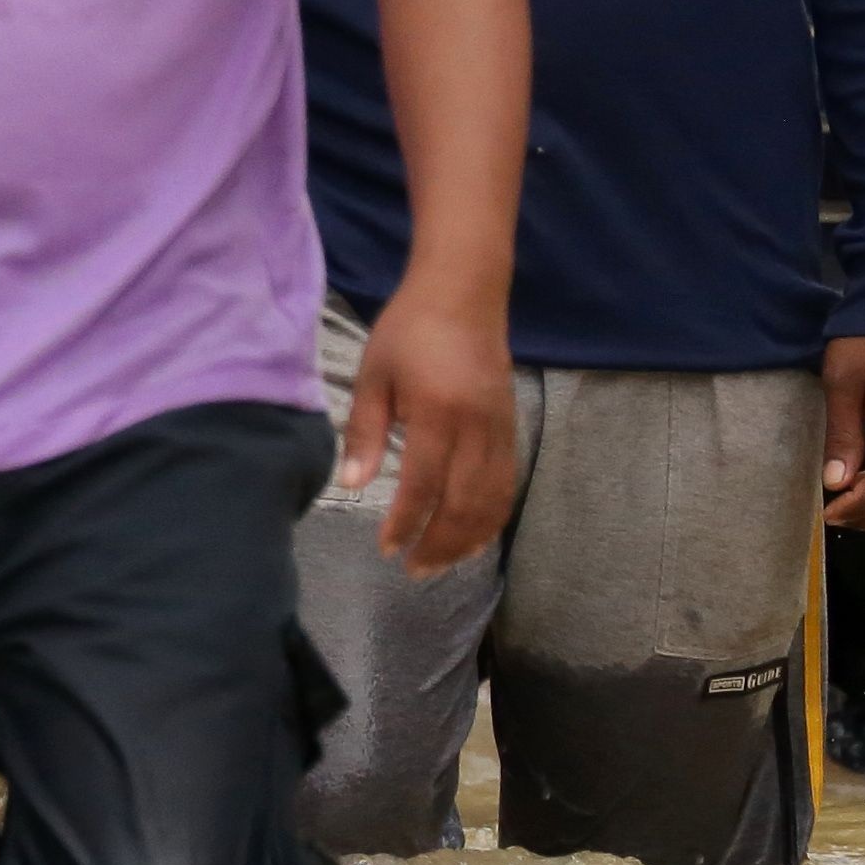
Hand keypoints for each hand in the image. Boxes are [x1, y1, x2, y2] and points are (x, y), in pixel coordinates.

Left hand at [343, 284, 516, 575]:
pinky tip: (473, 537)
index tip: (386, 548)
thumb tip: (352, 485)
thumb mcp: (373, 375)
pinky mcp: (511, 428)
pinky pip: (507, 484)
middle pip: (464, 503)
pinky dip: (492, 517)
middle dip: (439, 544)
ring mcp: (500, 429)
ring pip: (492, 501)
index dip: (405, 524)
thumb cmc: (408, 332)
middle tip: (414, 570)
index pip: (423, 485)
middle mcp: (476, 427)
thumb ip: (365, 432)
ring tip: (440, 563)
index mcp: (437, 413)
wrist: (463, 294)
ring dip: (467, 539)